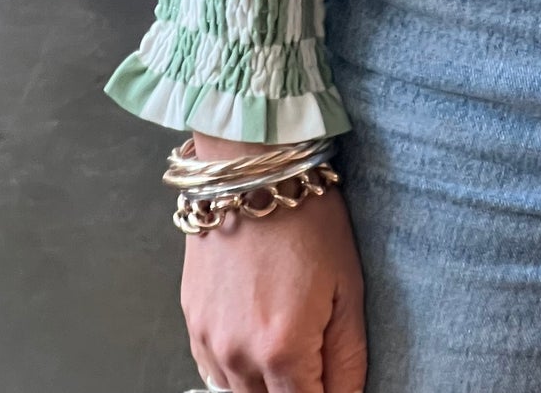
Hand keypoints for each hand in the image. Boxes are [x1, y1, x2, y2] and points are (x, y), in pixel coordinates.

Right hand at [181, 174, 365, 392]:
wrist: (252, 169)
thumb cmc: (307, 219)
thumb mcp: (347, 287)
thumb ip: (348, 358)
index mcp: (283, 350)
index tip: (334, 383)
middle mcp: (238, 355)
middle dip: (297, 391)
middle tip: (315, 361)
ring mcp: (208, 340)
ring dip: (266, 384)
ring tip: (289, 342)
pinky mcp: (192, 321)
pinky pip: (213, 369)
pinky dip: (237, 369)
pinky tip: (258, 339)